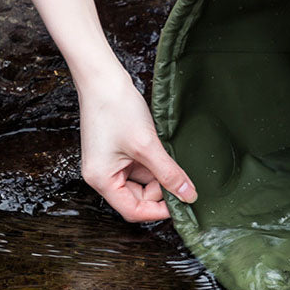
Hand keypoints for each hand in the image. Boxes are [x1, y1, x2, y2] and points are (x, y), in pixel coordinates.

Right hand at [77, 70, 196, 221]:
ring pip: (142, 181)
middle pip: (138, 197)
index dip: (158, 210)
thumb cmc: (116, 109)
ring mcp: (110, 163)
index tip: (182, 204)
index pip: (133, 210)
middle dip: (160, 190)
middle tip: (182, 178)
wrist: (103, 79)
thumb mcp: (147, 146)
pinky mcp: (118, 151)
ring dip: (159, 174)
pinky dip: (155, 163)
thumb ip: (169, 173)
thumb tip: (188, 195)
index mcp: (101, 180)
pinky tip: (163, 150)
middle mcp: (103, 175)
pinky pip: (140, 166)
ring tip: (170, 157)